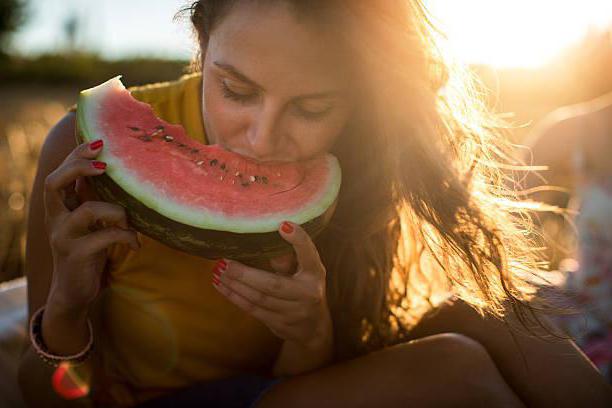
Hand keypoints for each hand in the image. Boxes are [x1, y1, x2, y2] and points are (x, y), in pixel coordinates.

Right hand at [44, 139, 139, 312]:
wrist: (75, 290)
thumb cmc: (89, 250)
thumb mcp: (91, 222)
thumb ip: (95, 199)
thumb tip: (118, 170)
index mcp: (59, 207)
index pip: (59, 173)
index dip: (76, 155)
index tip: (100, 142)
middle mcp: (55, 219)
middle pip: (54, 183)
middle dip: (78, 167)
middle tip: (105, 164)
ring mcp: (63, 237)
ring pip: (87, 210)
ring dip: (116, 211)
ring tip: (130, 221)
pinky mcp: (76, 255)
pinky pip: (105, 237)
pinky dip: (126, 236)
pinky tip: (136, 244)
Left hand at [211, 222, 332, 349]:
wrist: (313, 329)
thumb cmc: (305, 289)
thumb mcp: (305, 271)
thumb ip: (288, 258)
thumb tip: (266, 237)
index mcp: (315, 274)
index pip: (309, 255)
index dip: (299, 240)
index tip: (283, 225)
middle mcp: (307, 293)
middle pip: (273, 284)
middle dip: (245, 274)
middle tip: (224, 261)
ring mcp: (293, 312)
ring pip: (259, 298)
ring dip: (235, 285)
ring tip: (218, 271)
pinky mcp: (279, 325)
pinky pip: (253, 309)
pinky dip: (234, 297)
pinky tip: (221, 285)